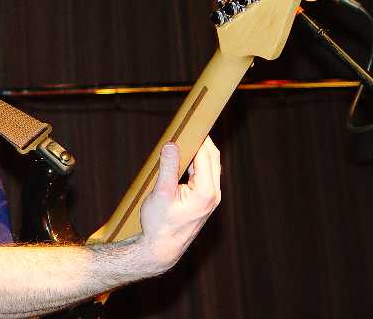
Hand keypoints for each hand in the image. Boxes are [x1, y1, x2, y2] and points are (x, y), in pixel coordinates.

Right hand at [138, 136, 220, 273]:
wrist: (161, 249)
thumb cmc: (159, 224)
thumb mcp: (160, 193)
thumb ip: (168, 167)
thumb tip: (171, 144)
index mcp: (205, 192)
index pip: (206, 156)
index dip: (198, 138)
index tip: (190, 124)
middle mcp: (213, 194)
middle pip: (213, 158)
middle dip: (201, 142)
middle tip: (186, 129)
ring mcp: (211, 198)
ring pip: (211, 166)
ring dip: (199, 153)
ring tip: (183, 142)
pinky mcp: (206, 201)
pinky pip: (206, 175)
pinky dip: (198, 164)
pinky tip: (185, 160)